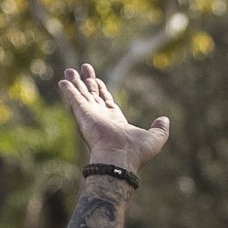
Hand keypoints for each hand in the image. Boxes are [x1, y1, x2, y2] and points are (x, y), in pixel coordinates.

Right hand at [54, 63, 171, 171]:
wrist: (120, 158)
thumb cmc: (136, 152)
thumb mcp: (155, 138)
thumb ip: (160, 129)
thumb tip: (164, 120)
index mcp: (115, 122)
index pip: (106, 102)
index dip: (102, 91)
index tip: (97, 81)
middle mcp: (100, 118)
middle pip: (92, 96)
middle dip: (88, 83)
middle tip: (84, 69)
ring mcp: (91, 116)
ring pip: (82, 95)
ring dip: (76, 83)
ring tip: (69, 70)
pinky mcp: (83, 114)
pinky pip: (74, 98)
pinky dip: (68, 90)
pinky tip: (62, 81)